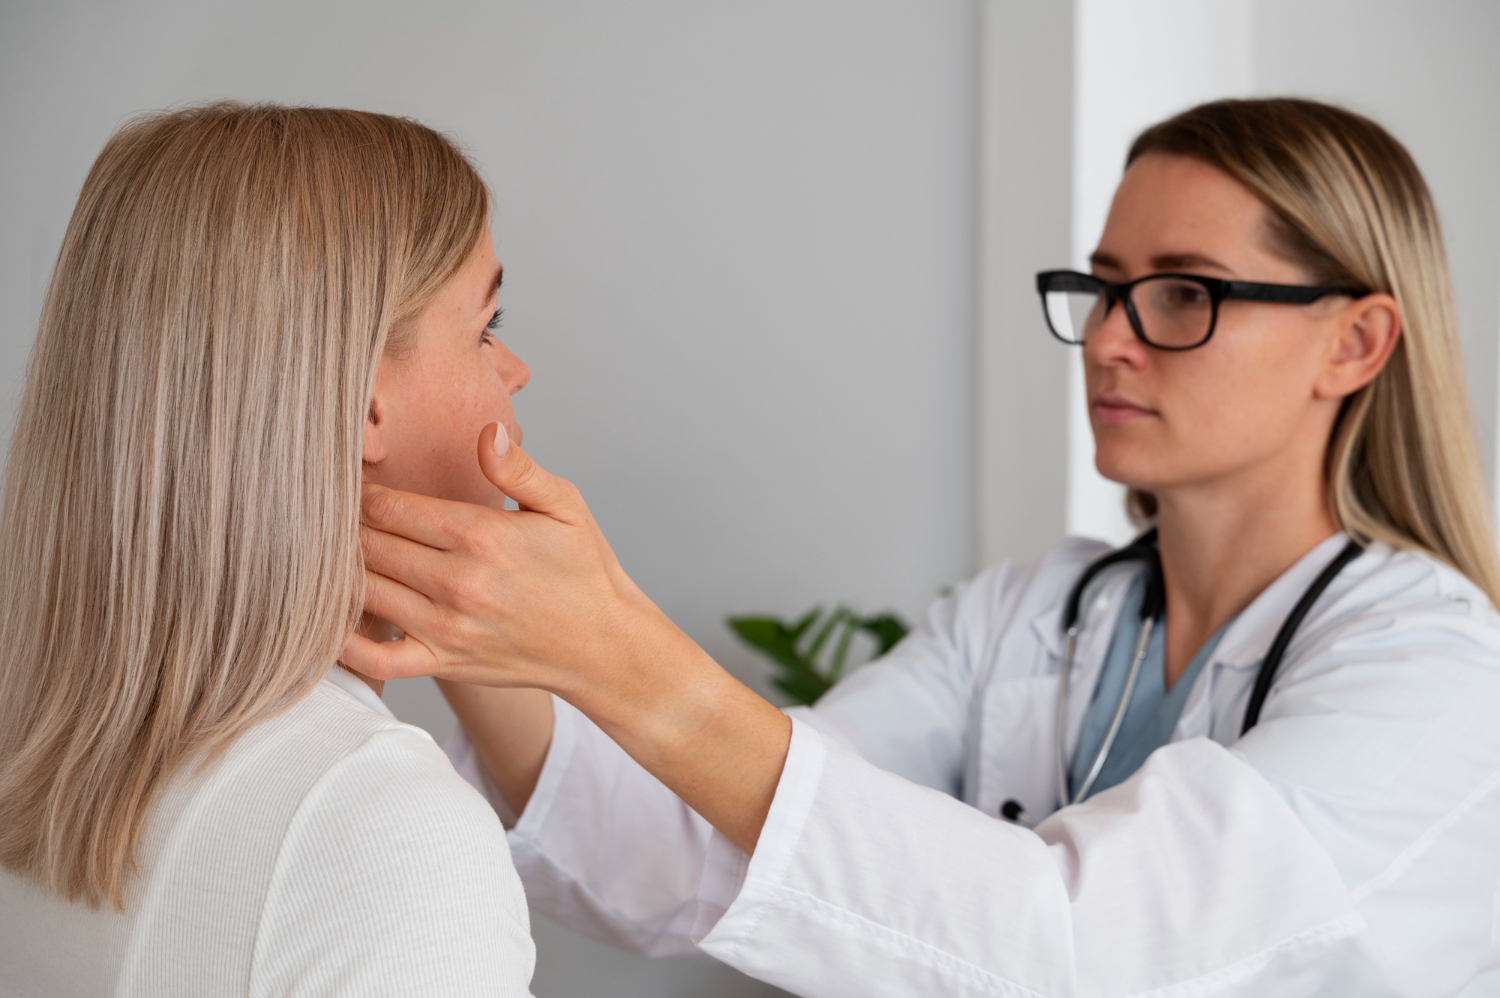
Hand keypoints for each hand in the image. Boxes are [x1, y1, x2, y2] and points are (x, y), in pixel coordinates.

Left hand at [343, 423, 659, 696]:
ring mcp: (447, 627)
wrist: (604, 645)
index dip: (360, 491)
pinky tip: (330, 622)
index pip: (390, 506)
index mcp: (482, 535)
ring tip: (326, 555)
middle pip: (369, 545)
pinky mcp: (444, 663)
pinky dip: (344, 644)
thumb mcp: (565, 506)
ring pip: (364, 592)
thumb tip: (487, 432)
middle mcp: (458, 582)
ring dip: (339, 573)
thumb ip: (519, 468)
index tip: (346, 482)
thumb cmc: (584, 572)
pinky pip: (377, 660)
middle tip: (325, 516)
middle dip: (344, 528)